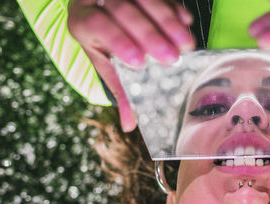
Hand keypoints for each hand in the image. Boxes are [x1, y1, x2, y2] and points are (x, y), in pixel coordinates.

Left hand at [68, 0, 193, 131]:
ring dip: (167, 21)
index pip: (97, 25)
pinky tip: (186, 22)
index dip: (119, 42)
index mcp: (82, 21)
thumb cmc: (102, 41)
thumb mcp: (105, 63)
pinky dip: (174, 7)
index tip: (140, 61)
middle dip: (149, 35)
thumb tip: (129, 125)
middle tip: (172, 58)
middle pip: (123, 11)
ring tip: (186, 44)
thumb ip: (119, 89)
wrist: (98, 7)